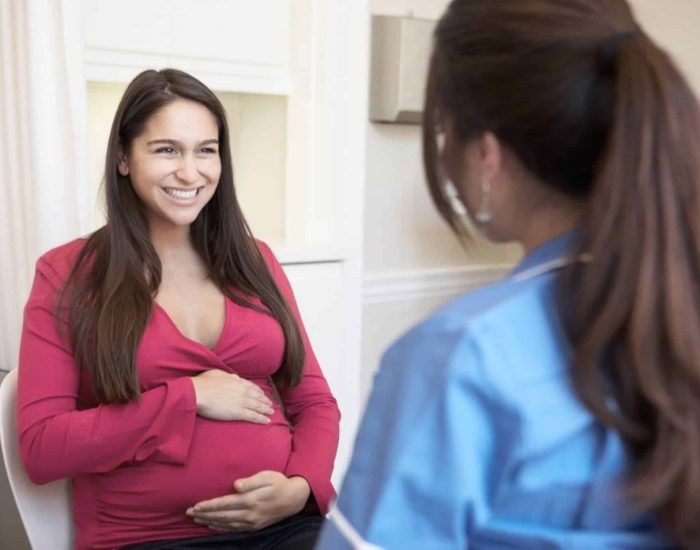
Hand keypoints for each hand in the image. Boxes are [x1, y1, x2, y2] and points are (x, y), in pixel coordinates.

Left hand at [186, 471, 310, 531]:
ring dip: (209, 522)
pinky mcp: (254, 527)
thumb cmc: (279, 483)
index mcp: (251, 500)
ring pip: (226, 524)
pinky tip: (213, 525)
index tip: (196, 505)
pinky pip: (233, 529)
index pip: (225, 504)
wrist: (293, 499)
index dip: (209, 505)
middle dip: (204, 514)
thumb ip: (251, 481)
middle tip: (189, 513)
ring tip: (196, 519)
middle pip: (222, 516)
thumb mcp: (267, 476)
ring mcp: (251, 523)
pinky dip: (221, 528)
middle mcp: (249, 514)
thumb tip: (236, 485)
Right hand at [190, 369, 273, 422]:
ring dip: (266, 410)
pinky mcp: (238, 412)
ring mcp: (241, 401)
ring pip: (257, 406)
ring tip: (271, 413)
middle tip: (270, 405)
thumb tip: (234, 377)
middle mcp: (242, 391)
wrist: (198, 393)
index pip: (251, 386)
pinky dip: (261, 419)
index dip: (258, 391)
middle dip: (265, 401)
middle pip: (257, 397)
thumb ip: (228, 376)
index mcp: (236, 381)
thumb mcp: (217, 373)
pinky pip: (253, 416)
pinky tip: (267, 421)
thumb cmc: (203, 383)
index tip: (263, 394)